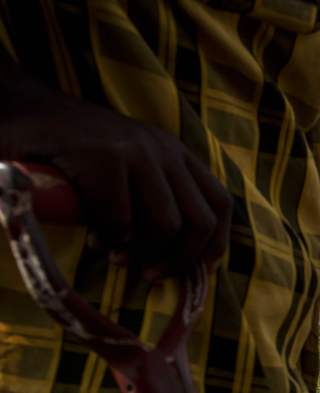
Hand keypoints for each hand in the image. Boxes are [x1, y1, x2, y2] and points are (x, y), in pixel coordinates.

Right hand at [0, 69, 230, 279]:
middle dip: (179, 260)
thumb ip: (154, 200)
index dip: (216, 242)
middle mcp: (164, 149)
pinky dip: (106, 240)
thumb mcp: (128, 171)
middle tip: (150, 274)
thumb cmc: (73, 153)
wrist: (21, 111)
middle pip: (200, 222)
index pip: (219, 202)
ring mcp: (136, 151)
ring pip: (166, 226)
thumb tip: (180, 257)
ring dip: (141, 253)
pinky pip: (120, 221)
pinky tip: (92, 237)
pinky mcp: (104, 158)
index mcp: (175, 153)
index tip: (199, 270)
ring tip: (116, 256)